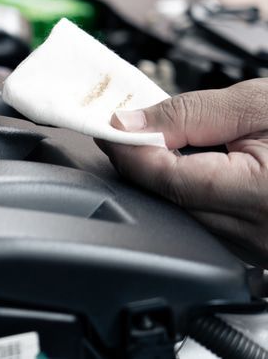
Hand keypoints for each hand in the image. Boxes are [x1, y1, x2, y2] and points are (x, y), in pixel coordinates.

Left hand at [101, 78, 267, 265]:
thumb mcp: (260, 104)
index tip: (107, 125)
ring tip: (192, 144)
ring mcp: (263, 253)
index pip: (165, 178)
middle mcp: (262, 239)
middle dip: (147, 161)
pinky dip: (197, 196)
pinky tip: (209, 170)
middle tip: (140, 125)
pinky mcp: (265, 256)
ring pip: (185, 216)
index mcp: (261, 198)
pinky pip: (211, 226)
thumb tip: (128, 123)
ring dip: (172, 180)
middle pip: (169, 200)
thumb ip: (188, 114)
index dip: (129, 149)